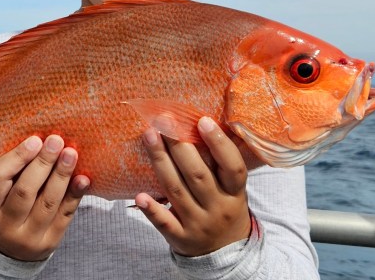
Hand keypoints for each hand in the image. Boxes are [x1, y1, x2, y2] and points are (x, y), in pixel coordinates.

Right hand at [0, 134, 89, 260]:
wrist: (8, 252)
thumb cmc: (6, 211)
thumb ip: (14, 173)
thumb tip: (41, 141)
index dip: (17, 157)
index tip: (35, 140)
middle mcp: (6, 225)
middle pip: (25, 191)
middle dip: (42, 163)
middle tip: (56, 141)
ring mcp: (28, 237)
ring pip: (47, 203)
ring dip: (61, 175)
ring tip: (71, 154)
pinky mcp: (50, 242)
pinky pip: (65, 215)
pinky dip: (75, 195)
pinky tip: (83, 179)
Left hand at [136, 117, 250, 255]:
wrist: (225, 253)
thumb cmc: (223, 206)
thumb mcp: (232, 189)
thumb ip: (219, 163)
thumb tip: (200, 122)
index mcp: (234, 192)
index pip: (232, 167)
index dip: (219, 143)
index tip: (202, 120)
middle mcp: (218, 208)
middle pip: (198, 175)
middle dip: (179, 146)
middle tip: (164, 121)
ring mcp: (198, 224)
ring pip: (176, 191)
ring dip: (161, 162)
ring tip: (149, 136)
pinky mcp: (180, 238)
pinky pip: (164, 223)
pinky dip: (151, 210)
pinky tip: (139, 195)